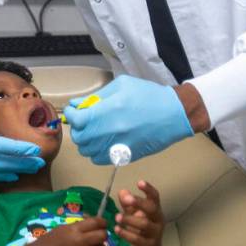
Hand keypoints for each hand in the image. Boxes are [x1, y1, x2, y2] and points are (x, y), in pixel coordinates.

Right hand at [35, 217, 109, 245]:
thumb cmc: (49, 241)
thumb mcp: (63, 228)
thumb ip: (78, 226)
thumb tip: (92, 223)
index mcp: (75, 229)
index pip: (96, 222)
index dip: (103, 222)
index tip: (103, 224)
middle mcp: (81, 241)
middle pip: (103, 235)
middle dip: (103, 235)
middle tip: (99, 237)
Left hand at [63, 75, 192, 163]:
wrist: (174, 114)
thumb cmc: (149, 96)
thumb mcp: (122, 86)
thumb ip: (97, 96)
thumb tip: (78, 104)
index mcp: (107, 111)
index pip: (76, 119)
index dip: (71, 114)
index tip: (74, 110)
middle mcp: (109, 132)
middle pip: (79, 138)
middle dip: (78, 128)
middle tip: (85, 120)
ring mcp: (117, 146)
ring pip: (88, 151)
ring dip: (87, 140)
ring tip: (95, 130)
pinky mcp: (125, 156)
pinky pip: (100, 159)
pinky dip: (96, 151)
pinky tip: (104, 140)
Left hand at [114, 180, 164, 245]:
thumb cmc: (140, 230)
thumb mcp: (134, 215)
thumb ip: (128, 204)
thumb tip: (122, 191)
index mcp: (155, 210)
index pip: (155, 197)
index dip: (148, 189)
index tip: (139, 182)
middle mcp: (158, 220)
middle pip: (152, 209)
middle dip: (139, 203)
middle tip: (126, 200)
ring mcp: (155, 234)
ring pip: (144, 224)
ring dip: (129, 219)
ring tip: (117, 217)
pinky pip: (138, 239)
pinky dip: (126, 234)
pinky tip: (117, 229)